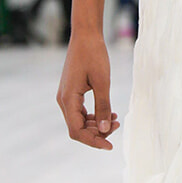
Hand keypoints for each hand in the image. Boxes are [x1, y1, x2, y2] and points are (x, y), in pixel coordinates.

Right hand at [56, 29, 118, 149]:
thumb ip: (103, 106)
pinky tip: (109, 112)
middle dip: (97, 132)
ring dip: (97, 124)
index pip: (77, 131)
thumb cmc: (94, 55)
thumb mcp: (102, 82)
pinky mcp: (72, 93)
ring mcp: (66, 97)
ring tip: (116, 119)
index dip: (93, 141)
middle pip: (78, 128)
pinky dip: (94, 116)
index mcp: (68, 99)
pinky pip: (81, 112)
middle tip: (118, 125)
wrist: (86, 36)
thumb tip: (106, 129)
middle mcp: (63, 100)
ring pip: (80, 121)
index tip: (110, 146)